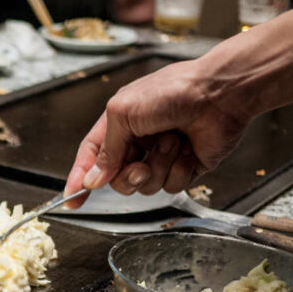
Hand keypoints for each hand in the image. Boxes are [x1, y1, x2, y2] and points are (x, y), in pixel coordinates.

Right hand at [63, 58, 250, 203]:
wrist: (220, 94)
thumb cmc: (172, 91)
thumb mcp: (124, 113)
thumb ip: (106, 150)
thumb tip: (93, 179)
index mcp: (120, 124)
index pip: (92, 157)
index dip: (81, 178)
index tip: (72, 200)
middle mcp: (139, 141)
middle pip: (118, 179)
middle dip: (128, 176)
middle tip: (140, 163)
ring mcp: (162, 156)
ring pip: (145, 186)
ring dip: (158, 166)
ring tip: (172, 141)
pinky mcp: (184, 167)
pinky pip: (171, 186)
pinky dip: (179, 169)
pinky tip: (188, 148)